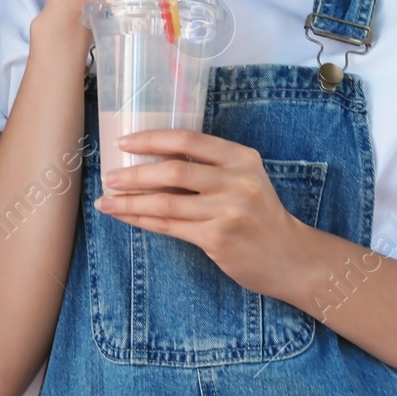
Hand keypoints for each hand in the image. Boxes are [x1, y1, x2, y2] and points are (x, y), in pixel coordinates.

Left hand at [96, 129, 300, 297]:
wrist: (290, 256)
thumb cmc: (260, 214)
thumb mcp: (245, 178)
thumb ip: (209, 168)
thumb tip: (151, 161)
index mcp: (241, 158)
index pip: (188, 139)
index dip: (151, 139)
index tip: (124, 142)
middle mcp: (236, 181)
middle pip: (173, 170)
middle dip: (134, 174)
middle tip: (109, 176)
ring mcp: (227, 211)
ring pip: (166, 202)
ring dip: (130, 201)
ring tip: (106, 200)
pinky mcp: (218, 239)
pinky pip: (169, 227)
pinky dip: (142, 221)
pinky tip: (126, 217)